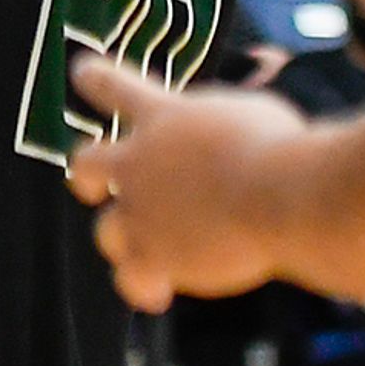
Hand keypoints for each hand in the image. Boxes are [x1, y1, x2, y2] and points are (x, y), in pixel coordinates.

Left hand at [61, 59, 323, 312]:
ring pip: (106, 231)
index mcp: (162, 117)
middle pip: (87, 163)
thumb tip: (225, 139)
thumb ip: (220, 126)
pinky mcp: (155, 257)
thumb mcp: (248, 113)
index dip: (95, 78)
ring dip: (121, 236)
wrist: (281, 197)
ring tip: (137, 248)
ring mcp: (141, 213)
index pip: (113, 86)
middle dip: (88, 174)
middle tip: (93, 183)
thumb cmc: (279, 148)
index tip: (83, 71)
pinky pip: (133, 279)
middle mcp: (139, 162)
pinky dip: (143, 286)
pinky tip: (158, 294)